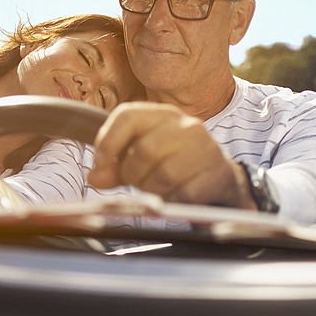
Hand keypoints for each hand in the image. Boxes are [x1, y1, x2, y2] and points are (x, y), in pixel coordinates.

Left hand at [88, 103, 255, 208]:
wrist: (219, 178)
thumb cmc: (175, 164)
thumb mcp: (143, 160)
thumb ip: (115, 168)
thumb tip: (95, 177)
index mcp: (162, 115)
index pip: (127, 116)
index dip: (107, 142)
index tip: (101, 166)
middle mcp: (185, 126)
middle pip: (144, 151)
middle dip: (133, 175)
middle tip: (138, 182)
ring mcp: (204, 148)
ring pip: (163, 175)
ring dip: (153, 190)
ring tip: (158, 189)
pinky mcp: (215, 173)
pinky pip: (183, 193)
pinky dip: (173, 200)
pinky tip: (176, 196)